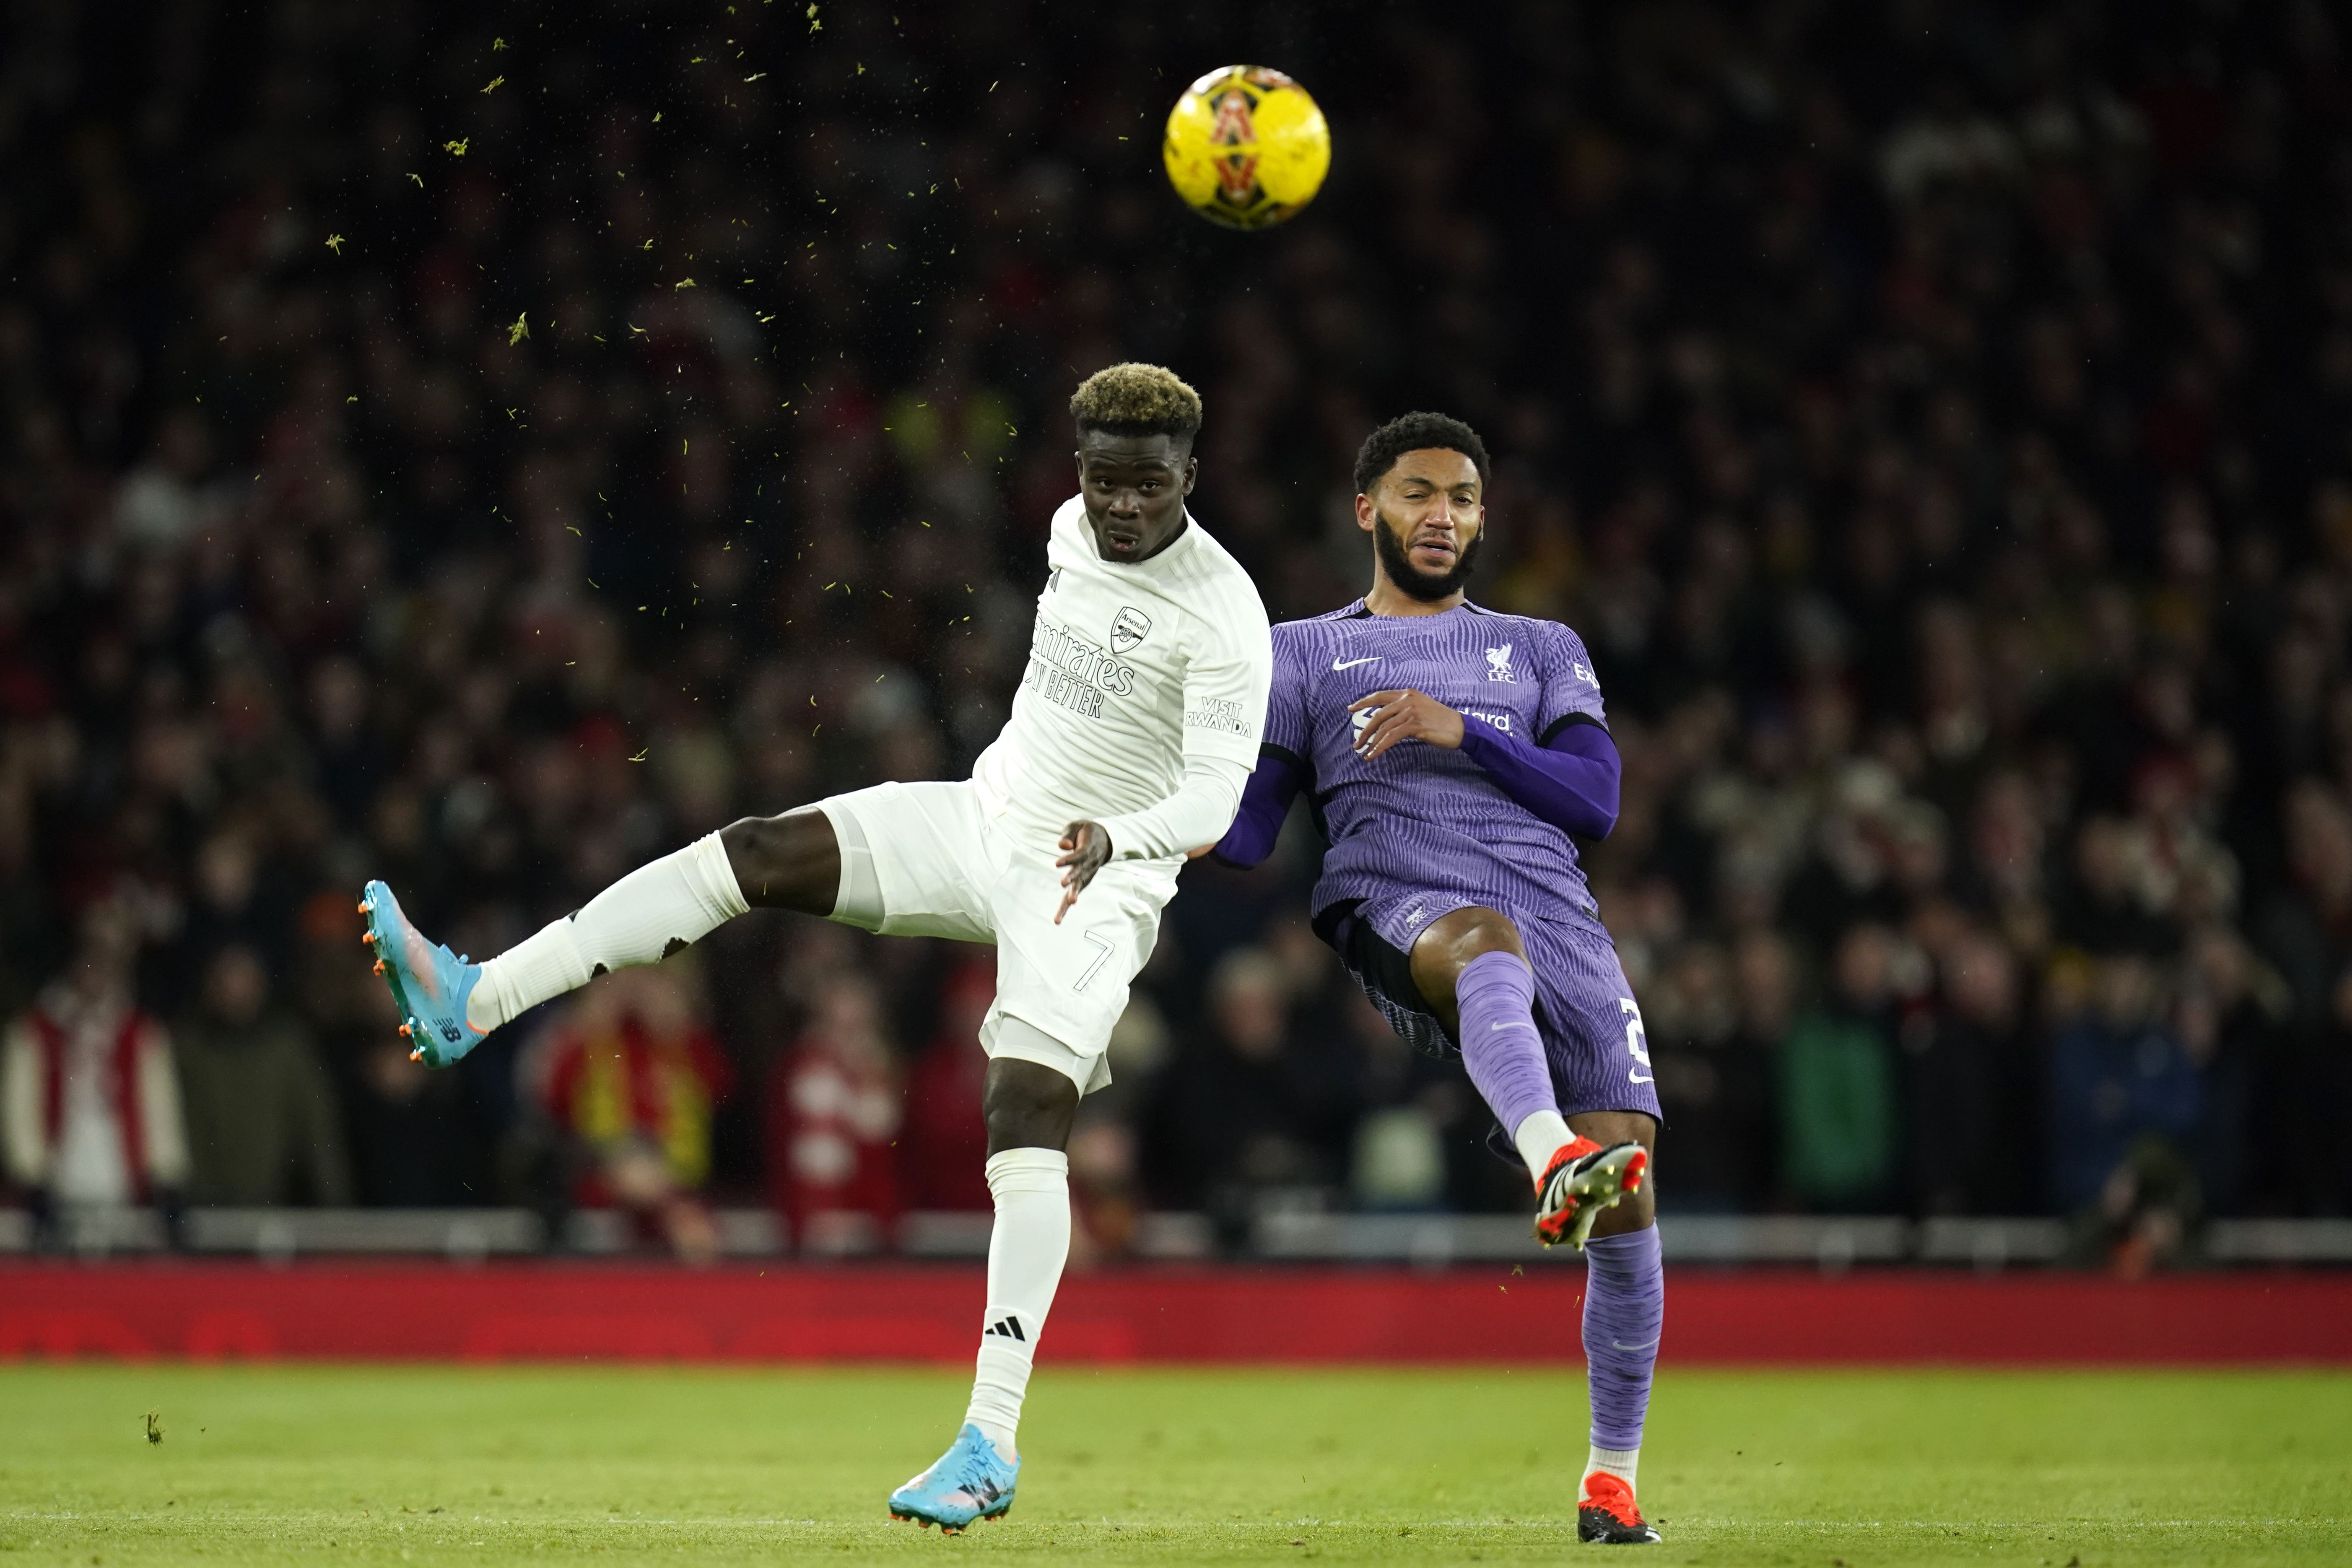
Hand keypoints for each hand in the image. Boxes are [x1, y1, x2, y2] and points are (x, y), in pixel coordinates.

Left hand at [1054, 820, 1111, 923]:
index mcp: (1089, 848)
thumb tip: (1063, 847)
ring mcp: (1087, 873)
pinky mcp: (1084, 880)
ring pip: (1078, 886)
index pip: (1079, 855)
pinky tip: (1059, 916)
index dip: (1069, 859)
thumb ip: (1068, 835)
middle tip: (1063, 885)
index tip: (1057, 863)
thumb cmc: (1085, 831)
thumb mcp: (1077, 826)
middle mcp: (1089, 863)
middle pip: (1080, 873)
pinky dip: (1068, 904)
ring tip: (1065, 908)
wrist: (1104, 840)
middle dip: (1072, 880)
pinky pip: (1076, 892)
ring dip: (1072, 896)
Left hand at [1348, 688, 1464, 760]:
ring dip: (1371, 741)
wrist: (1459, 727)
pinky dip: (1380, 747)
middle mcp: (1407, 700)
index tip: (1351, 709)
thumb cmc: (1440, 720)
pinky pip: (1391, 737)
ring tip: (1363, 751)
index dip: (1363, 702)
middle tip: (1356, 742)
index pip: (1380, 696)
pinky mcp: (1415, 725)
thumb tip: (1386, 719)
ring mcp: (1411, 712)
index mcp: (1407, 693)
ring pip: (1383, 727)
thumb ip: (1404, 709)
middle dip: (1365, 730)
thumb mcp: (1420, 707)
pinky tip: (1373, 754)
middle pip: (1378, 714)